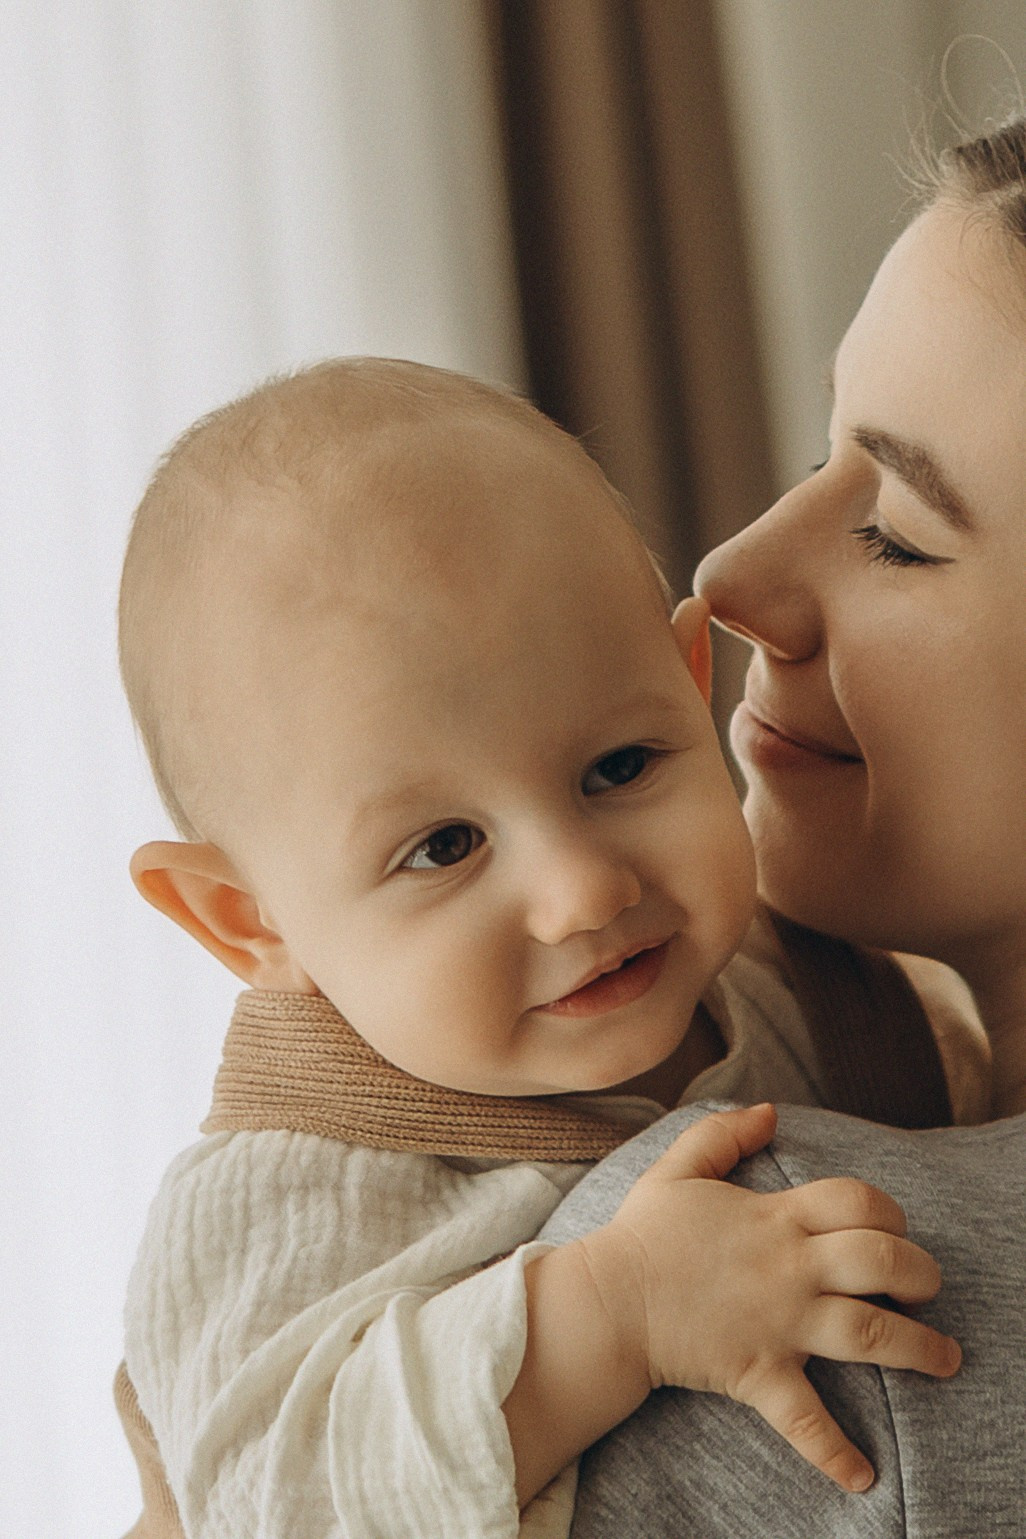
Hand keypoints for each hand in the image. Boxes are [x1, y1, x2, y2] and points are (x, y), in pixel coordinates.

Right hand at [578, 1104, 959, 1492]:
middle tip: (927, 1286)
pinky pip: (805, 1418)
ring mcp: (779, 1324)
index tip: (894, 1226)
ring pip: (870, 1335)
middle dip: (920, 1272)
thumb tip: (769, 1111)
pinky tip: (863, 1476)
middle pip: (882, 1261)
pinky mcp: (760, 1373)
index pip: (858, 1202)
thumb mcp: (679, 1167)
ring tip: (946, 1358)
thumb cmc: (643, 1235)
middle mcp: (790, 1269)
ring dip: (918, 1348)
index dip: (890, 1210)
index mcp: (775, 1218)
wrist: (608, 1301)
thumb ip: (723, 1133)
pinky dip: (835, 1452)